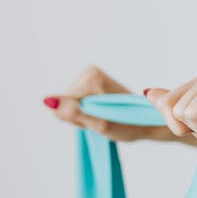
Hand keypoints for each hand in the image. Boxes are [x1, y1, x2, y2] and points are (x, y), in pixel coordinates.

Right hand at [44, 65, 179, 142]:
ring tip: (104, 117)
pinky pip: (75, 105)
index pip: (64, 105)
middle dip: (81, 117)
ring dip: (84, 117)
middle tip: (103, 120)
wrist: (149, 121)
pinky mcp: (90, 85)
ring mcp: (90, 77)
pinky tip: (101, 114)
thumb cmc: (129, 124)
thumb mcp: (99, 122)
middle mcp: (89, 72)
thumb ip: (72, 112)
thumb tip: (47, 101)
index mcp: (91, 76)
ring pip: (70, 105)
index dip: (78, 119)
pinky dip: (86, 114)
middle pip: (66, 103)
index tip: (99, 119)